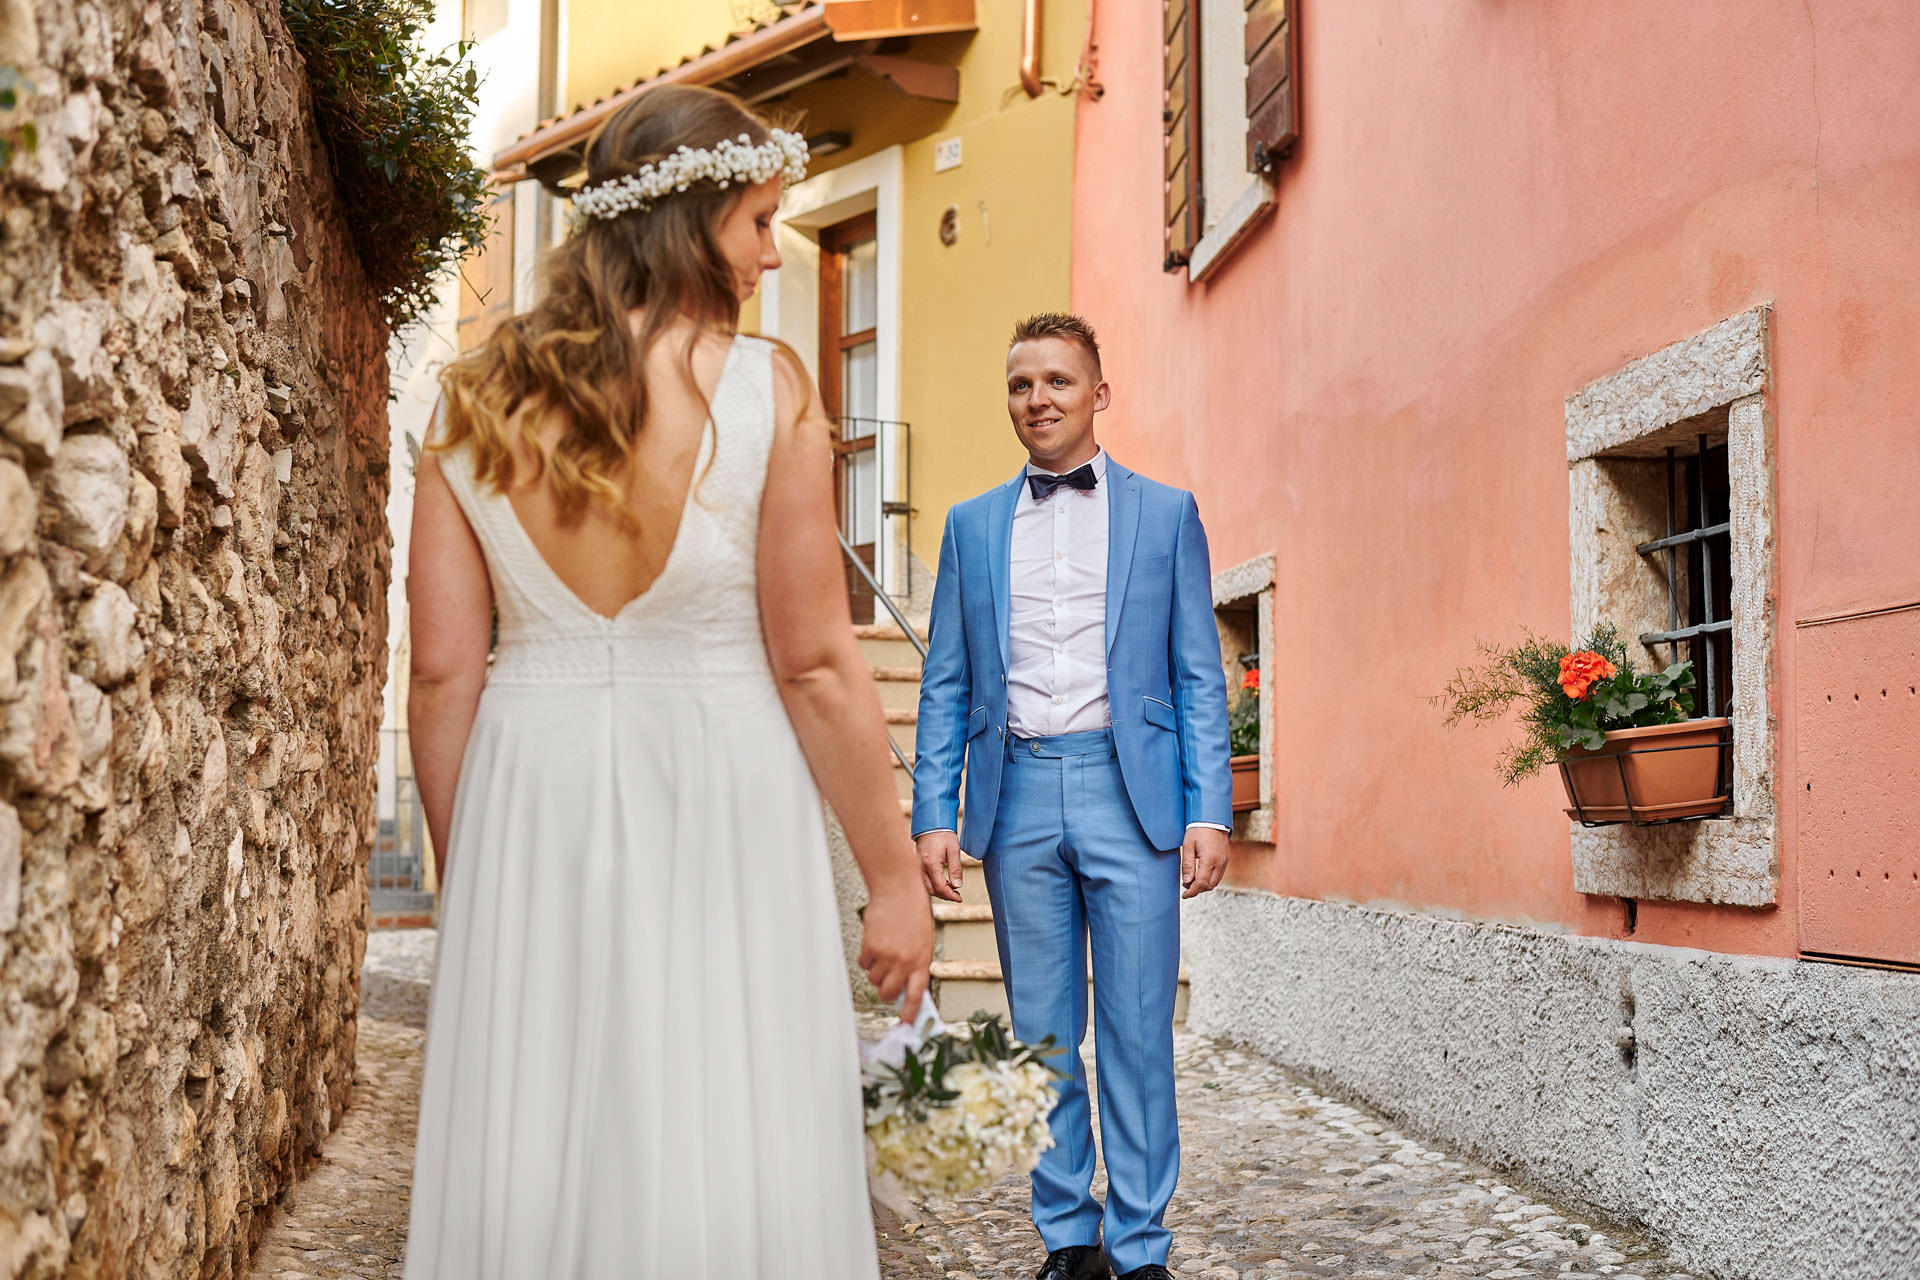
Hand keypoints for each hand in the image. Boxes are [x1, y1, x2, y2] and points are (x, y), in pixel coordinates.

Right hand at [858, 881, 933, 1014]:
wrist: (898, 890)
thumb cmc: (913, 912)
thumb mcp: (924, 940)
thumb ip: (916, 963)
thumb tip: (906, 987)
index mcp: (922, 960)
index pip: (916, 995)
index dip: (910, 1014)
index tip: (906, 1026)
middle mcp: (905, 961)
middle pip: (889, 993)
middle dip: (885, 991)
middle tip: (886, 981)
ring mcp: (887, 955)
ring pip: (874, 979)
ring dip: (876, 971)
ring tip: (883, 952)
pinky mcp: (870, 947)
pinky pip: (863, 964)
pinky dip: (866, 958)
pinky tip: (874, 943)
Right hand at [916, 830, 964, 901]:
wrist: (930, 824)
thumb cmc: (943, 835)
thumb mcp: (954, 850)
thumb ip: (956, 869)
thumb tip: (958, 886)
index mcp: (931, 865)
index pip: (940, 888)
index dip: (950, 896)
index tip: (960, 898)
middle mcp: (921, 868)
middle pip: (932, 891)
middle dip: (945, 895)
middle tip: (957, 895)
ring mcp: (917, 867)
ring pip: (926, 887)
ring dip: (938, 891)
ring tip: (951, 888)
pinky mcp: (917, 865)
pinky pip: (924, 881)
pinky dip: (933, 885)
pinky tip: (943, 882)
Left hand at [1180, 826, 1229, 898]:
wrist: (1212, 818)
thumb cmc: (1198, 830)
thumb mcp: (1188, 845)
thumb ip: (1187, 864)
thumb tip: (1186, 881)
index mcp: (1209, 860)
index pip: (1201, 883)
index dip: (1192, 892)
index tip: (1184, 895)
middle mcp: (1219, 863)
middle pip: (1209, 886)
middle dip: (1197, 889)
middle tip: (1186, 886)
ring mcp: (1224, 861)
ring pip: (1215, 882)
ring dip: (1204, 885)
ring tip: (1192, 880)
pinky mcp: (1226, 859)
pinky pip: (1219, 875)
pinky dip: (1210, 879)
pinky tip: (1201, 874)